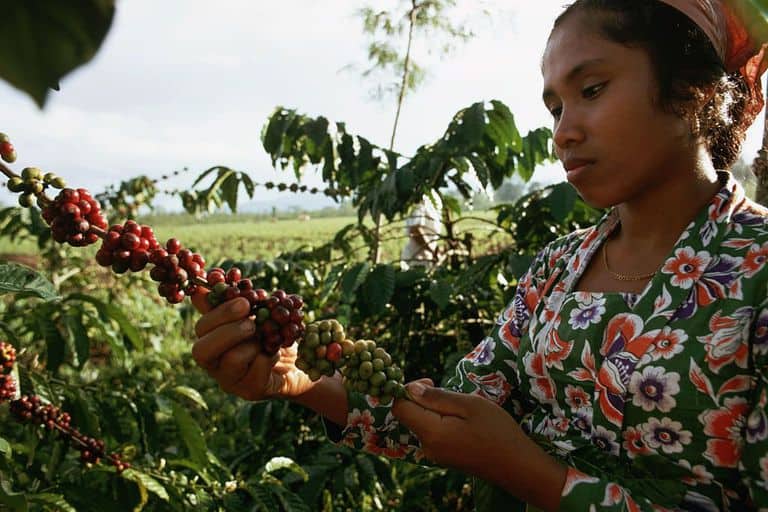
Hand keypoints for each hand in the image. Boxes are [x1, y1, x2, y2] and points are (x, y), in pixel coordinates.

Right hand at [190, 292, 315, 400]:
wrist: (305, 360)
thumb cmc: (275, 332)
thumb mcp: (257, 312)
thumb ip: (234, 300)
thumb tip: (207, 283)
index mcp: (212, 339)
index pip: (201, 327)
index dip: (219, 313)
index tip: (245, 302)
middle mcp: (215, 363)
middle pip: (201, 351)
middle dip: (228, 331)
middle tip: (252, 322)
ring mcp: (230, 380)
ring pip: (230, 361)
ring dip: (253, 344)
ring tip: (267, 338)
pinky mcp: (250, 391)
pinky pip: (255, 373)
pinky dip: (268, 357)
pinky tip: (276, 353)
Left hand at [392, 380, 565, 510]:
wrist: (517, 466)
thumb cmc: (497, 431)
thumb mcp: (469, 405)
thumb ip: (437, 397)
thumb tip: (410, 389)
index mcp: (431, 432)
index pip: (400, 408)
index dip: (408, 390)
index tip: (431, 381)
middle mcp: (427, 447)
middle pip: (409, 415)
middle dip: (422, 398)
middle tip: (448, 391)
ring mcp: (435, 455)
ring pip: (421, 423)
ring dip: (434, 409)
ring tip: (461, 407)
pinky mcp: (444, 457)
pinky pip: (432, 433)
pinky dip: (440, 421)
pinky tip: (462, 420)